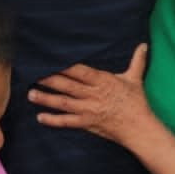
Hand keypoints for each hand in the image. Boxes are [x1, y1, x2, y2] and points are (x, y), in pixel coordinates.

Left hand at [30, 43, 152, 145]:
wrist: (139, 128)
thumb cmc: (136, 102)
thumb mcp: (135, 79)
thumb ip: (137, 61)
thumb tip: (144, 45)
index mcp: (103, 81)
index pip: (80, 71)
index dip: (64, 66)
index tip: (50, 59)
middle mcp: (93, 95)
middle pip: (67, 85)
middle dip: (48, 80)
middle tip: (32, 73)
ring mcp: (88, 110)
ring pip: (63, 103)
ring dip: (46, 99)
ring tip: (30, 94)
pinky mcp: (87, 123)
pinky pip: (67, 122)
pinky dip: (53, 120)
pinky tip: (40, 117)